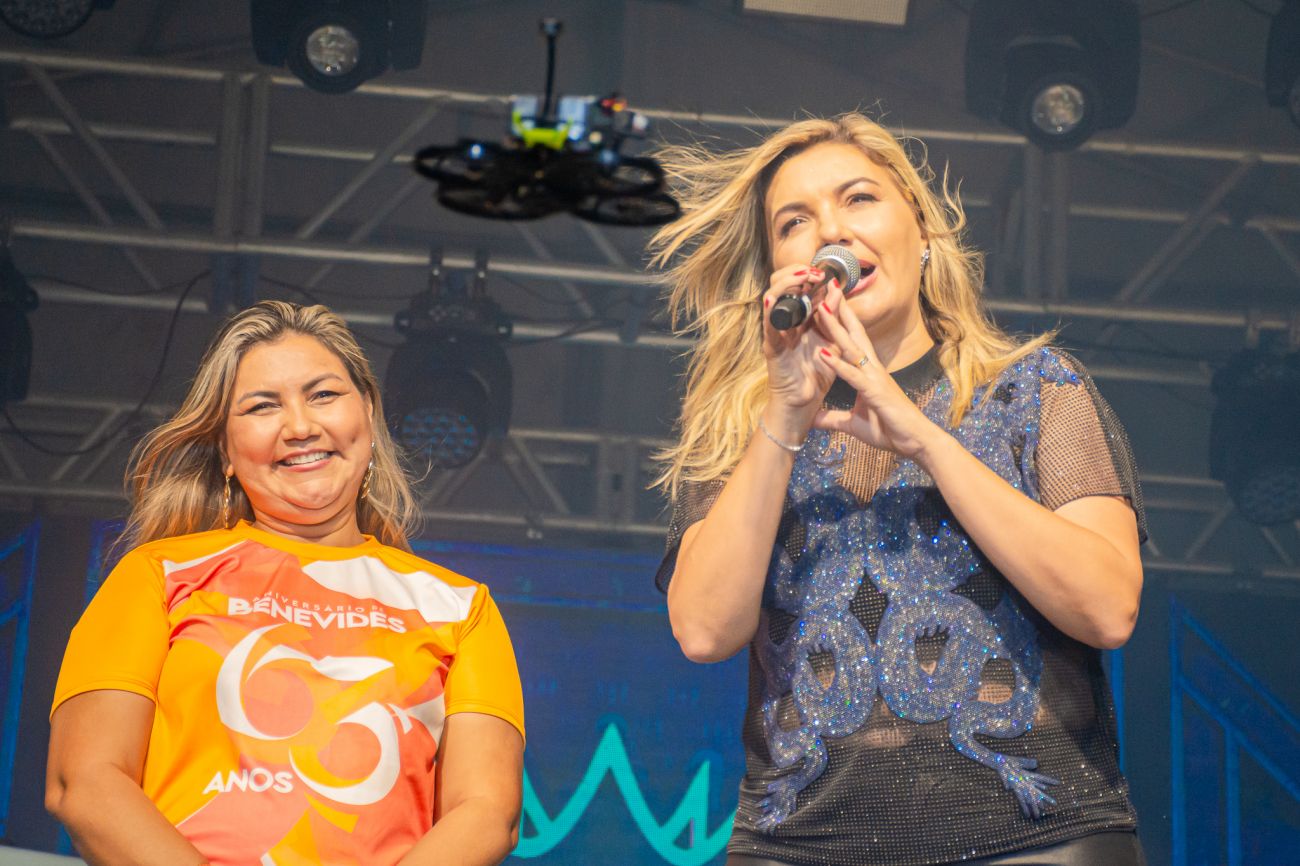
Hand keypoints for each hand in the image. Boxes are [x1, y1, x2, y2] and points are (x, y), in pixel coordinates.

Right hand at [761, 264, 837, 436]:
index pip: (799, 286)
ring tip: (800, 279)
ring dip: (785, 286)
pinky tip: (772, 300)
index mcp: (801, 318)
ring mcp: (776, 333)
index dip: (809, 274)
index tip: (825, 268)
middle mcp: (786, 321)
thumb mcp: (831, 340)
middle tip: (813, 272)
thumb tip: (836, 290)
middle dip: (796, 274)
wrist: (805, 404)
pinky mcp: (771, 347)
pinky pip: (768, 326)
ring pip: (772, 299)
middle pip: (782, 286)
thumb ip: (833, 317)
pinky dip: (769, 312)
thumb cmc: (816, 374)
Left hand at [811, 286, 942, 459]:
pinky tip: (823, 353)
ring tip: (820, 309)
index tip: (825, 301)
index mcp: (867, 372)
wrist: (915, 443)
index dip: (838, 322)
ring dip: (835, 329)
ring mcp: (874, 378)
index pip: (850, 341)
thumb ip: (832, 419)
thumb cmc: (889, 430)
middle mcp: (872, 369)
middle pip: (852, 333)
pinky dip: (838, 365)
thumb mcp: (852, 425)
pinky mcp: (875, 392)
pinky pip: (853, 376)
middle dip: (839, 310)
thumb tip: (812, 419)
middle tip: (826, 285)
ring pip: (852, 348)